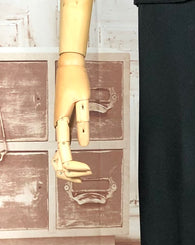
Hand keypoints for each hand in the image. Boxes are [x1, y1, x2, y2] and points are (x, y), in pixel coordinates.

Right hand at [52, 53, 92, 182]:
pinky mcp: (65, 122)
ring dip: (67, 167)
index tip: (88, 169)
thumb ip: (84, 121)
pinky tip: (77, 162)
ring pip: (58, 153)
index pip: (64, 153)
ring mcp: (61, 125)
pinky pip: (63, 145)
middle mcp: (59, 127)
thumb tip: (85, 144)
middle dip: (69, 172)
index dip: (73, 166)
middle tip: (86, 176)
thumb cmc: (77, 81)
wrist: (69, 67)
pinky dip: (67, 157)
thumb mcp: (84, 100)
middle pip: (57, 159)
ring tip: (83, 175)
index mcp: (62, 123)